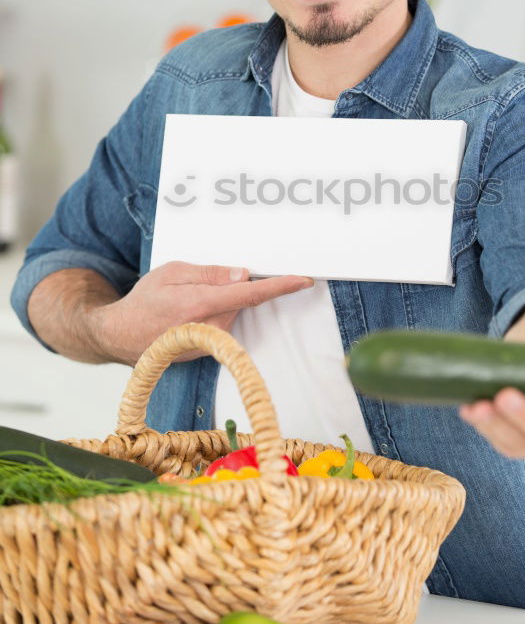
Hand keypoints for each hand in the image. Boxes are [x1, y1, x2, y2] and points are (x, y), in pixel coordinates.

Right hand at [88, 261, 313, 364]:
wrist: (120, 335)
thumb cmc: (144, 300)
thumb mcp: (172, 272)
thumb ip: (210, 273)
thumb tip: (243, 275)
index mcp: (201, 304)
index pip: (251, 294)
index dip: (281, 286)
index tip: (304, 280)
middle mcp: (209, 327)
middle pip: (242, 301)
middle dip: (235, 287)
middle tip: (203, 281)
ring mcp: (209, 343)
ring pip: (232, 312)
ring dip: (221, 301)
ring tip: (187, 299)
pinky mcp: (207, 351)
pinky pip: (222, 324)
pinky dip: (213, 313)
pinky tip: (187, 313)